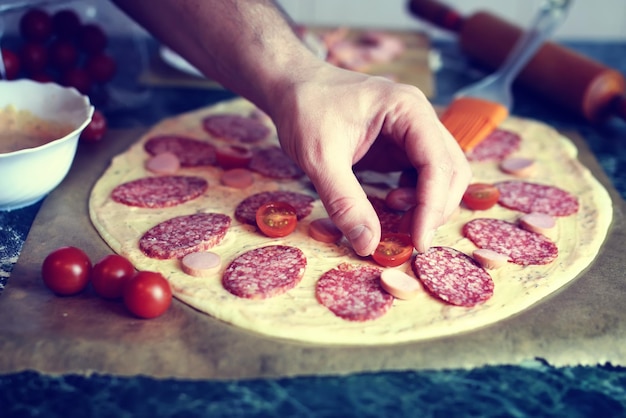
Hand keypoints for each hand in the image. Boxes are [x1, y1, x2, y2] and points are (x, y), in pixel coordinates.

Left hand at [269, 63, 471, 255]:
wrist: (291, 86)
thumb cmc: (304, 109)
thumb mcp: (319, 157)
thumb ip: (344, 202)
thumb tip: (368, 245)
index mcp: (407, 109)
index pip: (438, 163)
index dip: (433, 206)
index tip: (417, 242)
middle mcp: (418, 118)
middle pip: (452, 170)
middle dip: (435, 207)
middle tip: (407, 236)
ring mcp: (411, 132)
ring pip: (441, 175)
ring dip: (427, 203)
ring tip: (392, 213)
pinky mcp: (399, 146)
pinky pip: (421, 176)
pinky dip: (414, 197)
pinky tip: (389, 203)